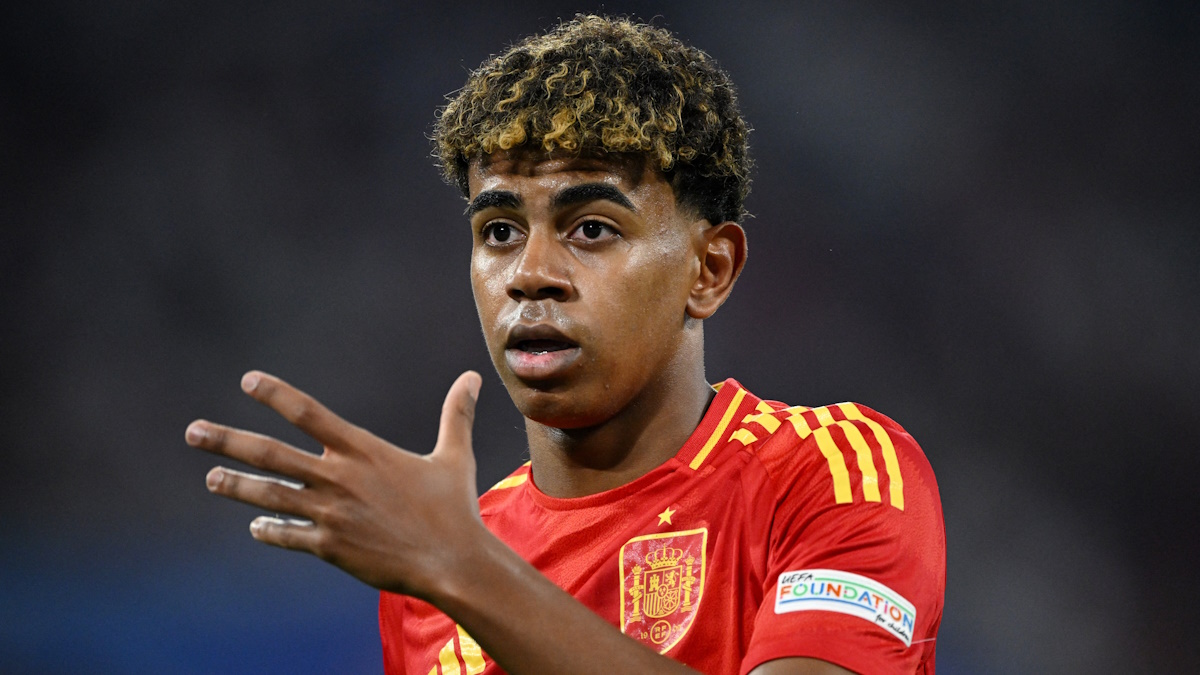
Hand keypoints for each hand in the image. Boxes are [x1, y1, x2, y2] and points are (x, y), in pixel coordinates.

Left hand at [186, 370, 485, 597]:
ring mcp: (330, 514)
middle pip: (269, 454)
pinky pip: (287, 536)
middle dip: (226, 441)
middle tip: (193, 432)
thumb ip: (456, 414)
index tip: (247, 381)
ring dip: (234, 486)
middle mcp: (338, 478)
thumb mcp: (454, 455)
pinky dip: (268, 529)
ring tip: (211, 479)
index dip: (274, 394)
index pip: (308, 412)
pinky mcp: (329, 546)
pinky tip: (255, 526)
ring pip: (268, 496)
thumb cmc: (454, 507)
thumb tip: (473, 378)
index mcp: (363, 450)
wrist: (452, 562)